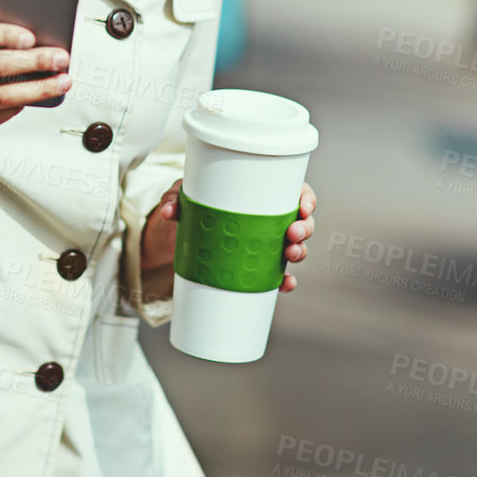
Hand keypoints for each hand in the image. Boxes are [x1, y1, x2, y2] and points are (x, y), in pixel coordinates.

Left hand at [140, 180, 317, 291]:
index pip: (294, 192)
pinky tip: (285, 284)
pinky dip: (284, 281)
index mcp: (259, 194)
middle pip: (301, 221)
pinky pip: (277, 275)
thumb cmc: (187, 207)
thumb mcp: (181, 196)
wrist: (175, 238)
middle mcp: (268, 219)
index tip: (303, 206)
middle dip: (305, 228)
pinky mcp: (255, 267)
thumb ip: (175, 199)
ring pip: (294, 247)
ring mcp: (264, 244)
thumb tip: (170, 211)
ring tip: (290, 255)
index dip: (306, 198)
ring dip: (299, 252)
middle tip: (292, 234)